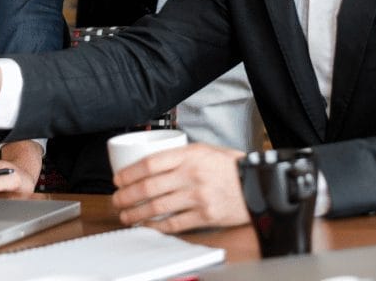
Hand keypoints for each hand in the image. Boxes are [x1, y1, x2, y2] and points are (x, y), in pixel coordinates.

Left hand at [111, 143, 248, 233]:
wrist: (259, 184)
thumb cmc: (232, 167)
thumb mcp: (205, 149)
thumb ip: (180, 155)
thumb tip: (150, 163)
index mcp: (190, 155)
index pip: (150, 163)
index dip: (129, 173)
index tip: (118, 179)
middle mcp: (192, 175)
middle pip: (149, 187)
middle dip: (127, 196)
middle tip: (117, 200)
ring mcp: (198, 197)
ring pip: (158, 207)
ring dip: (137, 213)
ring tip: (126, 215)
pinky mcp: (205, 216)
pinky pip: (174, 223)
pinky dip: (157, 226)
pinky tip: (147, 226)